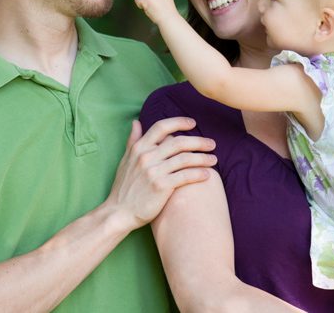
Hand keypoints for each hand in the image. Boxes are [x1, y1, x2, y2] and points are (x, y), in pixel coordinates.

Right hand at [106, 117, 215, 231]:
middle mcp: (146, 156)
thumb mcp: (125, 160)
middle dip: (198, 142)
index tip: (192, 123)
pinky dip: (198, 173)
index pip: (161, 127)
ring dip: (202, 158)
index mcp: (139, 148)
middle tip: (212, 144)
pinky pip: (185, 176)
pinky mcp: (161, 187)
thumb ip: (133, 140)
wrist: (119, 212)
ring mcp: (154, 171)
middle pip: (178, 142)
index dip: (179, 122)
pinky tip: (207, 174)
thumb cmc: (124, 186)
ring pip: (185, 159)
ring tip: (214, 159)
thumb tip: (136, 122)